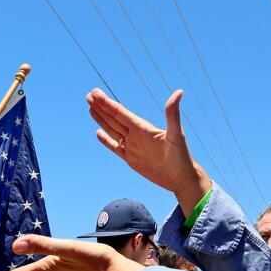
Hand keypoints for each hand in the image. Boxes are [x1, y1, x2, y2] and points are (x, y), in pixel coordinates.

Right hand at [87, 89, 211, 211]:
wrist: (182, 178)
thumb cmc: (182, 156)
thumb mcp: (176, 134)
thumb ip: (172, 113)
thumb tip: (179, 92)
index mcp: (143, 128)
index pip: (121, 113)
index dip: (107, 103)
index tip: (95, 93)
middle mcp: (137, 135)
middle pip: (114, 119)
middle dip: (101, 107)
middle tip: (89, 95)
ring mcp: (133, 147)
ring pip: (113, 130)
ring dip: (102, 119)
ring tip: (90, 108)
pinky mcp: (132, 160)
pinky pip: (116, 148)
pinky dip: (107, 140)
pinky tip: (98, 132)